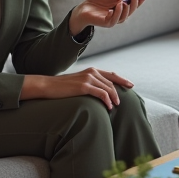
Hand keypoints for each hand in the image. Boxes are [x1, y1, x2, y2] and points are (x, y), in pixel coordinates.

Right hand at [20, 68, 134, 109]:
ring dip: (114, 98)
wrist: (48, 86)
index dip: (122, 80)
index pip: (111, 74)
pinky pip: (101, 94)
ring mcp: (88, 78)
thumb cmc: (62, 87)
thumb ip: (90, 84)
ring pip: (108, 88)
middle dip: (119, 91)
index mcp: (91, 70)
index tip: (130, 85)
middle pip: (112, 82)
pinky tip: (108, 107)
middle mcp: (92, 72)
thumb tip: (99, 92)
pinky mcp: (84, 86)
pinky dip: (107, 101)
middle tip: (122, 101)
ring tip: (115, 106)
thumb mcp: (78, 83)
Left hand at [68, 0, 148, 35]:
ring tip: (120, 2)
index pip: (135, 3)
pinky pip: (114, 20)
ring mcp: (114, 19)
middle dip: (136, 2)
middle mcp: (120, 13)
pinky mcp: (107, 23)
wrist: (84, 7)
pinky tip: (111, 9)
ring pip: (124, 16)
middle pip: (132, 10)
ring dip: (125, 9)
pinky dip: (115, 14)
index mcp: (123, 5)